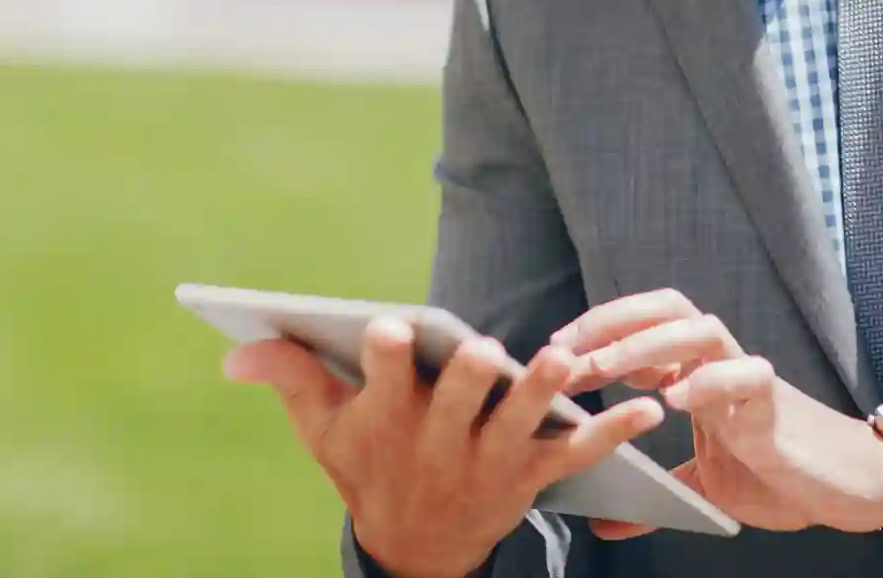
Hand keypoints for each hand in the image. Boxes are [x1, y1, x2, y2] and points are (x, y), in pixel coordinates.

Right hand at [226, 317, 663, 577]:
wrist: (416, 552)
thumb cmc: (368, 467)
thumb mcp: (324, 431)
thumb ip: (289, 379)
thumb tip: (236, 349)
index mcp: (387, 422)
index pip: (382, 381)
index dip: (386, 357)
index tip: (388, 329)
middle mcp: (439, 444)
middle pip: (455, 406)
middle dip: (466, 380)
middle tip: (480, 351)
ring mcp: (488, 462)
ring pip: (519, 426)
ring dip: (540, 394)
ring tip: (563, 362)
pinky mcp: (531, 477)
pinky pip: (578, 455)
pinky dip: (614, 434)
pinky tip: (647, 410)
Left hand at [552, 289, 882, 538]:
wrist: (845, 484)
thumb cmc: (777, 472)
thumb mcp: (703, 487)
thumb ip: (657, 495)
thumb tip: (605, 524)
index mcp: (698, 375)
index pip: (644, 328)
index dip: (598, 331)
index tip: (553, 351)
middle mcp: (720, 363)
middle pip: (666, 310)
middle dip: (612, 323)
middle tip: (564, 350)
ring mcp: (748, 377)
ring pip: (700, 331)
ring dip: (647, 344)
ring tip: (603, 369)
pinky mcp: (775, 403)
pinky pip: (746, 375)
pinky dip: (710, 382)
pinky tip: (677, 399)